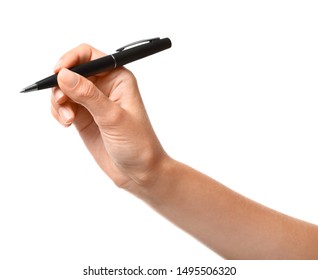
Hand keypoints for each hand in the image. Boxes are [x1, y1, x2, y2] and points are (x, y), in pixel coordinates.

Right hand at [51, 44, 167, 190]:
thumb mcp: (113, 117)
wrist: (139, 172)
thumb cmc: (137, 144)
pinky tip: (66, 123)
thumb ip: (88, 95)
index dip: (70, 60)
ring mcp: (93, 102)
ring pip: (64, 90)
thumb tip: (63, 75)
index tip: (57, 73)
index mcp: (118, 78)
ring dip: (59, 102)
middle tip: (62, 102)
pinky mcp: (85, 117)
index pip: (89, 55)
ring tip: (67, 120)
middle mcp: (105, 86)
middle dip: (61, 85)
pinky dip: (59, 112)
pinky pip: (63, 106)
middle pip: (72, 72)